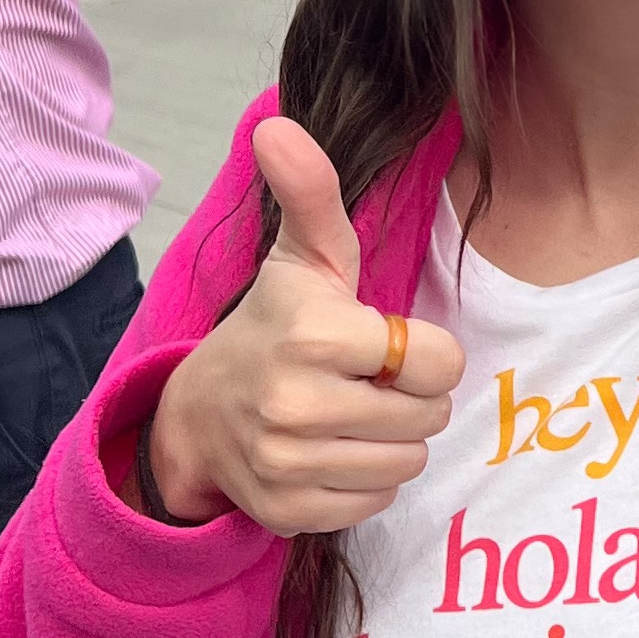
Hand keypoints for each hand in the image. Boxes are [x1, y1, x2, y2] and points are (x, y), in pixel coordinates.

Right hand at [143, 117, 465, 534]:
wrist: (199, 411)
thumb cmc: (274, 324)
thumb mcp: (301, 257)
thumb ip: (311, 192)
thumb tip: (277, 125)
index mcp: (314, 335)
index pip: (439, 362)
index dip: (427, 353)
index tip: (391, 345)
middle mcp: (297, 404)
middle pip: (429, 417)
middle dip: (412, 398)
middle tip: (370, 380)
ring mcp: (288, 464)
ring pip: (407, 464)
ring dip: (393, 441)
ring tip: (352, 413)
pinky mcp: (286, 512)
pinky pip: (375, 504)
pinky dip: (365, 482)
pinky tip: (333, 451)